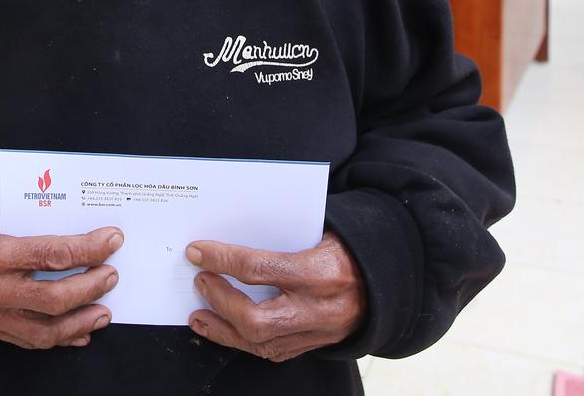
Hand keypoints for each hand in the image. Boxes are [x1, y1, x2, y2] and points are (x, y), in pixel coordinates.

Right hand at [0, 197, 121, 349]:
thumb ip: (25, 214)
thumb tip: (70, 217)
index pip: (51, 255)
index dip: (87, 249)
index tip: (112, 240)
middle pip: (53, 298)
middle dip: (90, 287)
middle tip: (112, 275)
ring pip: (45, 330)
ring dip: (81, 322)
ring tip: (105, 311)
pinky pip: (29, 342)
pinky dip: (60, 340)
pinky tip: (81, 332)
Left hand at [186, 232, 366, 361]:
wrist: (386, 281)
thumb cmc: (347, 250)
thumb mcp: (319, 231)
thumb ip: (279, 236)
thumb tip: (230, 236)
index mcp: (319, 272)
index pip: (258, 270)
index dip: (222, 260)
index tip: (197, 252)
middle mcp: (317, 309)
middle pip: (256, 320)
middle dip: (221, 302)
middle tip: (200, 282)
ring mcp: (316, 333)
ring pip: (260, 344)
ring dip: (223, 330)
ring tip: (199, 316)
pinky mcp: (314, 346)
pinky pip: (272, 352)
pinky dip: (244, 341)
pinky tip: (225, 331)